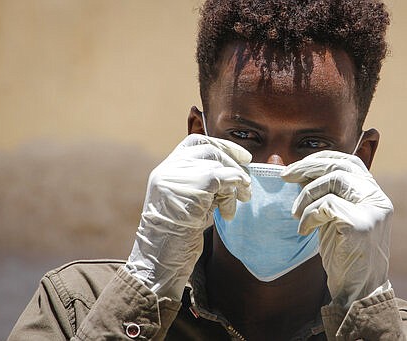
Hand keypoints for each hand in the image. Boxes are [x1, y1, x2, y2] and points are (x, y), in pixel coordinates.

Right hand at [125, 134, 251, 299]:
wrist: (160, 262)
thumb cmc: (177, 238)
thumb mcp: (189, 204)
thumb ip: (203, 185)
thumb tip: (235, 173)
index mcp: (165, 171)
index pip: (195, 143)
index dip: (222, 146)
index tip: (243, 157)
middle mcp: (168, 170)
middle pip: (210, 150)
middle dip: (235, 164)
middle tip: (247, 184)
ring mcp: (176, 177)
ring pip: (219, 165)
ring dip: (236, 183)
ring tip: (241, 200)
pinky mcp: (191, 188)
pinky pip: (222, 178)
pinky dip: (232, 191)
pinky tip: (229, 211)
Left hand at [281, 151, 391, 308]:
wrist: (358, 290)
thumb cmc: (344, 253)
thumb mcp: (335, 217)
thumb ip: (327, 195)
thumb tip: (300, 172)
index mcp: (374, 195)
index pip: (349, 162)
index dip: (322, 159)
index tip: (297, 167)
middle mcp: (378, 199)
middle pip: (339, 167)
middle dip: (307, 168)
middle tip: (285, 176)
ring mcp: (372, 211)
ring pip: (332, 181)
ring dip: (306, 195)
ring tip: (296, 214)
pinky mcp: (360, 224)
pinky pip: (325, 205)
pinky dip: (309, 215)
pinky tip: (304, 230)